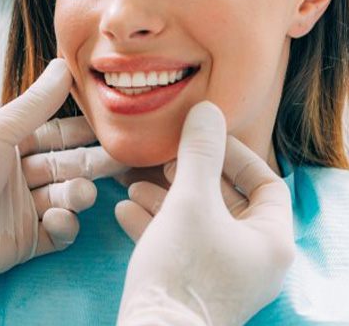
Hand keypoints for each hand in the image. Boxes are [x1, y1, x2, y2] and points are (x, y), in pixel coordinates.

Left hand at [0, 59, 126, 295]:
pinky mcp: (25, 242)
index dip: (83, 130)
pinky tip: (57, 219)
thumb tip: (64, 64)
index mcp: (12, 145)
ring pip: (65, 197)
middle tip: (123, 159)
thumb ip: (35, 103)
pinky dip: (63, 226)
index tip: (111, 124)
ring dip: (77, 194)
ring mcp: (24, 209)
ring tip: (81, 193)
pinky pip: (56, 233)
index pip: (57, 134)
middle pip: (67, 166)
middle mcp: (21, 175)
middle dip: (93, 162)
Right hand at [116, 101, 294, 325]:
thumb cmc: (182, 267)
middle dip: (190, 176)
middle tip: (164, 161)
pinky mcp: (192, 283)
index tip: (203, 141)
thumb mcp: (190, 200)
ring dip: (166, 198)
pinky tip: (125, 210)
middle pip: (226, 200)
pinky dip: (156, 223)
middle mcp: (251, 258)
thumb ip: (199, 152)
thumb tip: (207, 109)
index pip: (267, 184)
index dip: (236, 155)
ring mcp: (221, 273)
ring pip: (197, 220)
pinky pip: (179, 243)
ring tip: (134, 184)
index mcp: (269, 240)